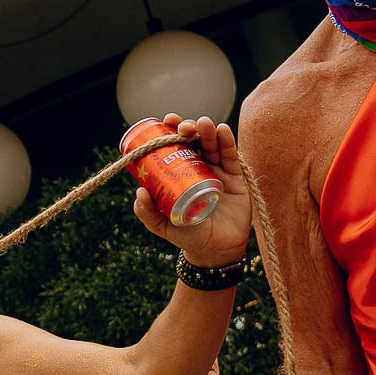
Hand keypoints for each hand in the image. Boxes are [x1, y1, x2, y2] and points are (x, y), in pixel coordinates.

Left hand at [133, 116, 251, 264]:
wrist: (216, 251)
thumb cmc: (188, 236)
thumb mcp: (162, 226)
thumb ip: (148, 212)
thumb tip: (139, 192)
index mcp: (180, 172)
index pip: (174, 146)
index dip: (170, 131)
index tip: (166, 122)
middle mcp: (199, 166)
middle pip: (194, 140)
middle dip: (188, 128)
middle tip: (182, 128)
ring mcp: (218, 170)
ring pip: (212, 144)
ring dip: (207, 130)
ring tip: (203, 124)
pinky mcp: (236, 177)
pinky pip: (231, 156)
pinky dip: (228, 141)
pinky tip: (222, 130)